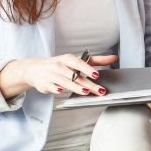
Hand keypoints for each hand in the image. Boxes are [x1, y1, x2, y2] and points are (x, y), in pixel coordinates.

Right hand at [0, 53, 116, 97]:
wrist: (35, 69)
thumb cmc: (60, 65)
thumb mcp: (77, 60)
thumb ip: (97, 60)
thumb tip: (115, 58)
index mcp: (68, 59)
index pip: (79, 63)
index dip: (88, 69)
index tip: (96, 74)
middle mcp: (60, 66)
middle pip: (75, 76)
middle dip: (88, 83)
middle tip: (99, 90)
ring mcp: (52, 75)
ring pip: (65, 82)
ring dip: (75, 87)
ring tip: (85, 92)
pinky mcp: (45, 84)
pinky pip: (51, 86)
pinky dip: (56, 88)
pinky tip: (61, 91)